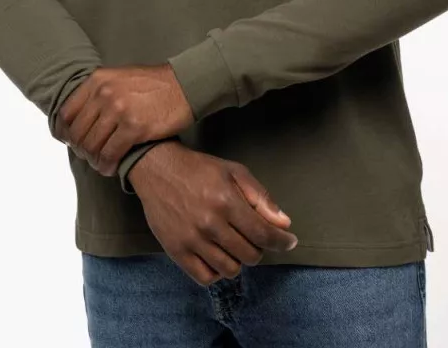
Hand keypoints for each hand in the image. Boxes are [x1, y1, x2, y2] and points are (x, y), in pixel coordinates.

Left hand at [55, 64, 193, 175]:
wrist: (185, 84)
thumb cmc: (154, 84)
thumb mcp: (120, 78)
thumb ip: (100, 92)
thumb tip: (81, 116)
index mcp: (98, 80)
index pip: (67, 113)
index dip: (66, 133)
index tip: (73, 142)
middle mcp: (104, 93)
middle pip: (78, 133)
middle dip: (82, 150)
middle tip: (90, 156)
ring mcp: (119, 110)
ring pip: (92, 146)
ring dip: (94, 160)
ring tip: (102, 164)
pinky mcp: (134, 127)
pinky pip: (110, 154)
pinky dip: (107, 165)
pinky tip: (112, 168)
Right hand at [128, 141, 298, 285]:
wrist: (157, 169)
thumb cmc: (200, 169)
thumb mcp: (234, 172)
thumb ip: (261, 198)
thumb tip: (284, 224)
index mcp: (226, 201)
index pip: (263, 234)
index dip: (282, 242)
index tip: (289, 242)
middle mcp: (209, 224)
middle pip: (249, 255)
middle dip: (259, 248)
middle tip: (254, 237)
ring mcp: (191, 240)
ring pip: (230, 270)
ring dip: (239, 260)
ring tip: (234, 244)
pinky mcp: (176, 251)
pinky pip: (205, 277)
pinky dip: (216, 272)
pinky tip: (217, 256)